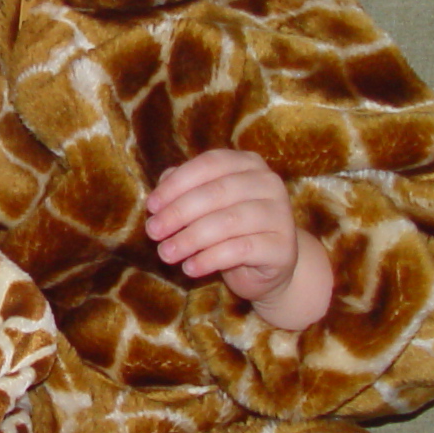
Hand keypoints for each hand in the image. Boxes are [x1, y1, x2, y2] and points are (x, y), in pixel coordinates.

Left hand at [144, 150, 332, 329]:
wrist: (269, 266)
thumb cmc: (231, 230)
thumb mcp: (207, 206)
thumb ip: (185, 191)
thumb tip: (159, 192)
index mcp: (249, 164)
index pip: (209, 164)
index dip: (177, 184)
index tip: (151, 206)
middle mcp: (269, 183)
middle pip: (216, 192)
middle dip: (178, 213)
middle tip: (153, 232)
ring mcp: (280, 215)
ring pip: (227, 222)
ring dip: (189, 239)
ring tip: (166, 254)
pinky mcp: (282, 247)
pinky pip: (239, 250)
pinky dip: (209, 259)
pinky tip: (190, 268)